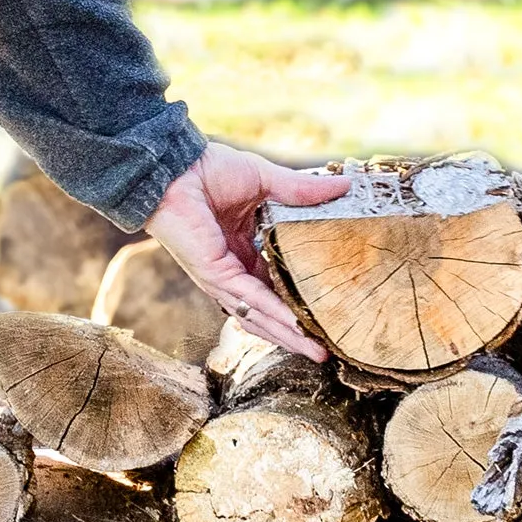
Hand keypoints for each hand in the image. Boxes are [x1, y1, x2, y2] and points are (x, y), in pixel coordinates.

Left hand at [148, 143, 347, 359]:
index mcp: (242, 252)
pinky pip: (250, 299)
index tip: (326, 314)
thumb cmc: (210, 170)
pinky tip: (297, 327)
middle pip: (269, 312)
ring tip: (318, 352)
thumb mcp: (266, 180)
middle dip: (297, 334)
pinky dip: (274, 314)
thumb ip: (302, 191)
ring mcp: (222, 278)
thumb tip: (344, 186)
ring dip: (289, 335)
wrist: (177, 169)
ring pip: (259, 316)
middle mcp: (233, 271)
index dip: (298, 302)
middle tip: (327, 350)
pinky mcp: (215, 276)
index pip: (275, 287)